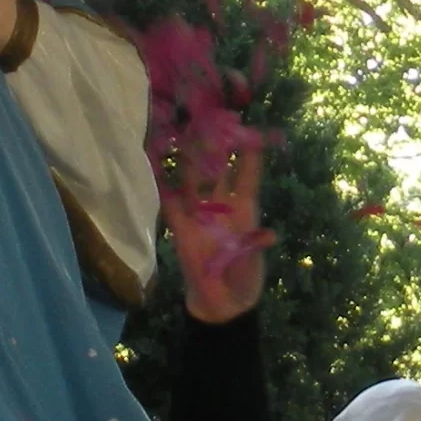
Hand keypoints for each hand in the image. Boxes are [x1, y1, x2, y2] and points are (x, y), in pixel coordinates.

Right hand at [165, 135, 273, 323]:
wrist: (221, 304)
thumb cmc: (244, 278)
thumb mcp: (251, 261)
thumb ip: (254, 246)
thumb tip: (268, 236)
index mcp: (245, 208)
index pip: (247, 174)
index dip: (248, 153)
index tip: (248, 127)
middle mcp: (221, 204)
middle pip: (217, 169)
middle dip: (214, 145)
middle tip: (209, 117)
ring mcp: (199, 213)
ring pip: (192, 178)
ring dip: (188, 157)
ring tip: (182, 129)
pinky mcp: (179, 226)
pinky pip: (168, 200)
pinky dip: (160, 181)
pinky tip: (152, 161)